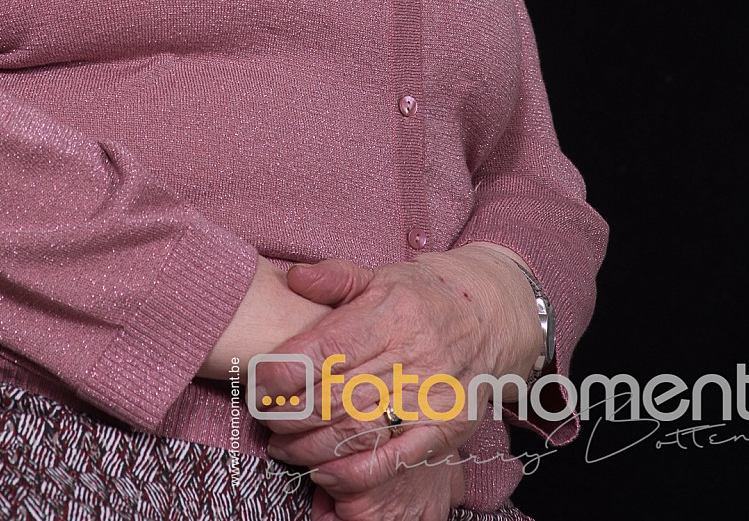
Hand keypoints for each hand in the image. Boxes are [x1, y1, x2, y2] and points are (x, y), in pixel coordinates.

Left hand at [253, 248, 542, 518]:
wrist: (490, 314)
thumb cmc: (423, 295)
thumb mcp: (380, 275)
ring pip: (360, 430)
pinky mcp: (446, 428)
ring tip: (283, 447)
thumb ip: (334, 277)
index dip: (287, 370)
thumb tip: (293, 277)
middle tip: (264, 419)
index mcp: (392, 311)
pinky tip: (324, 473)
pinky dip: (356, 472)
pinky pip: (396, 458)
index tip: (258, 381)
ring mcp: (432, 395)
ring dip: (312, 446)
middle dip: (291, 413)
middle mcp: (413, 354)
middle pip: (338, 394)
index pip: (328, 347)